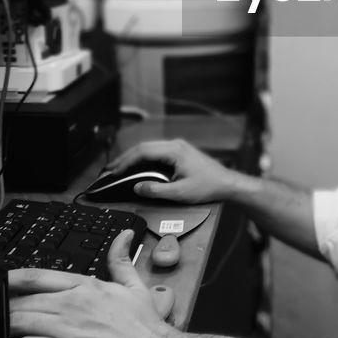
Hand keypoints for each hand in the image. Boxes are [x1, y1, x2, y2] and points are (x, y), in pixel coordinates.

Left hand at [8, 230, 175, 337]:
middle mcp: (73, 303)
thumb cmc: (147, 329)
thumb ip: (121, 261)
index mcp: (87, 286)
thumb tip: (124, 236)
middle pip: (24, 300)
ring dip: (4, 326)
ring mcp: (68, 327)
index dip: (12, 279)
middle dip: (4, 306)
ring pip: (21, 320)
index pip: (38, 276)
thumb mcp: (135, 286)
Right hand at [106, 137, 236, 201]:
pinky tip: (137, 166)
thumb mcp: (180, 193)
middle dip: (125, 158)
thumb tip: (136, 187)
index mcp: (174, 151)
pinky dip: (143, 157)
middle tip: (110, 170)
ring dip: (134, 157)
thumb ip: (156, 190)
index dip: (125, 162)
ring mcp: (178, 146)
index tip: (114, 172)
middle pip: (143, 146)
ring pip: (149, 147)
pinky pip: (156, 150)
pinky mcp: (180, 151)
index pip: (143, 152)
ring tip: (119, 168)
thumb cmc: (207, 187)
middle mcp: (175, 144)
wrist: (227, 183)